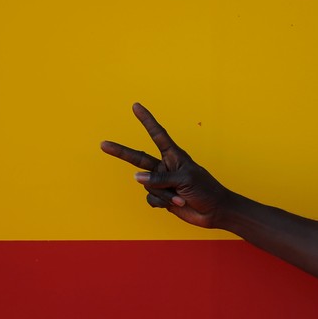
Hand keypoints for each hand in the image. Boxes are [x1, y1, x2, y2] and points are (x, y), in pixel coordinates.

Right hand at [101, 103, 230, 228]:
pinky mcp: (162, 198)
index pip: (157, 134)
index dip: (146, 120)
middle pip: (138, 158)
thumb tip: (137, 177)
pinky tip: (176, 204)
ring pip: (148, 187)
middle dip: (120, 152)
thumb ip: (160, 178)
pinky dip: (162, 203)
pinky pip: (151, 199)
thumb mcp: (184, 179)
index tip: (136, 106)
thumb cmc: (205, 189)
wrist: (214, 212)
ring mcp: (162, 183)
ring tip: (181, 197)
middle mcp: (165, 167)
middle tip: (103, 144)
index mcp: (174, 155)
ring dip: (163, 194)